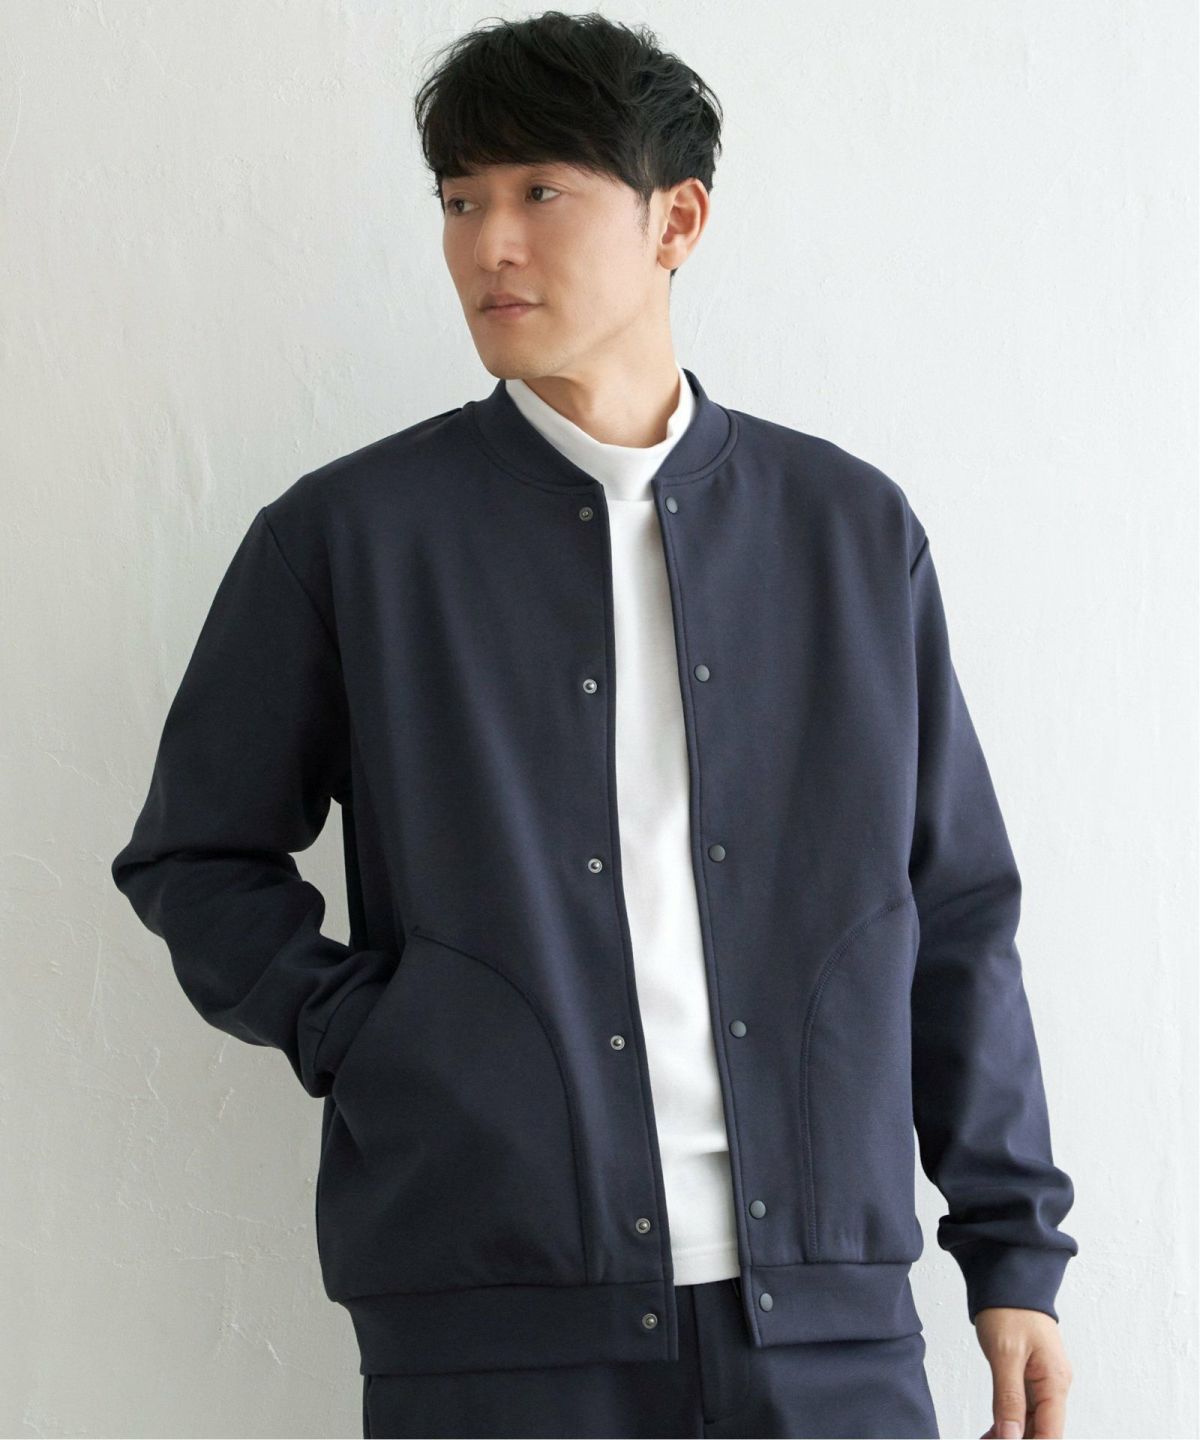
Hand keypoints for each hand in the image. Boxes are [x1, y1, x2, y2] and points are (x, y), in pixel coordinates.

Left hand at [975, 1307, 1073, 1438]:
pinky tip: (991, 1432)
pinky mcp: (1029, 1375)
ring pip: (1030, 1421)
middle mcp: (1054, 1384)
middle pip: (1041, 1430)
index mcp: (1055, 1381)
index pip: (1050, 1433)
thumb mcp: (1005, 1354)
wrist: (1007, 1277)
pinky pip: (1023, 1407)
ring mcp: (1043, 1380)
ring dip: (1011, 1434)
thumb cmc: (1009, 1307)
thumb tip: (1011, 1437)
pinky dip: (1008, 1421)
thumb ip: (1009, 1398)